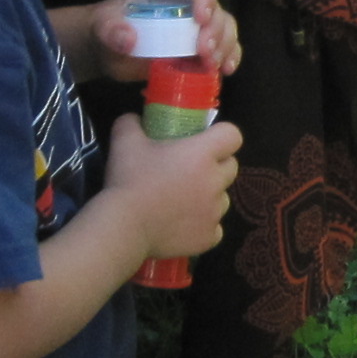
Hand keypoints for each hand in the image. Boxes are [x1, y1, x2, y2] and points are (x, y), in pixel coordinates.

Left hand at [86, 0, 243, 80]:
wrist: (107, 52)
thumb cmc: (106, 29)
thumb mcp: (102, 26)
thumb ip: (111, 30)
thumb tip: (129, 40)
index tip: (200, 19)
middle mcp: (187, 4)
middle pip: (216, 10)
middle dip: (216, 31)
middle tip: (204, 53)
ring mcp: (196, 28)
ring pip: (226, 29)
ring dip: (225, 47)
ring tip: (211, 65)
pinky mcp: (199, 50)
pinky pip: (225, 50)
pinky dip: (229, 59)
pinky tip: (225, 71)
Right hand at [100, 113, 241, 262]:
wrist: (124, 226)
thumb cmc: (129, 180)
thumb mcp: (125, 141)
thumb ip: (132, 123)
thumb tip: (135, 119)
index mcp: (202, 154)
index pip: (233, 136)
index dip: (221, 136)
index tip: (205, 141)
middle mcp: (215, 182)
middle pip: (231, 167)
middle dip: (216, 167)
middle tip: (190, 171)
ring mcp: (214, 212)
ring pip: (223, 199)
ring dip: (209, 197)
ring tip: (182, 201)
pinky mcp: (209, 238)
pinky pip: (215, 228)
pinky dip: (202, 226)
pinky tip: (183, 225)